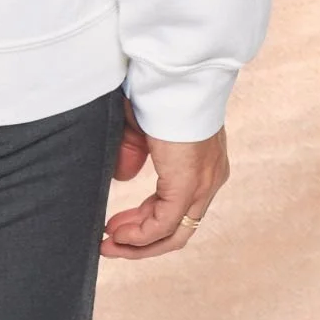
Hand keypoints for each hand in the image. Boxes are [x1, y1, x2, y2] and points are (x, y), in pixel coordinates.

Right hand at [100, 92, 228, 258]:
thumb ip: (134, 153)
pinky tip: (119, 235)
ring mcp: (202, 184)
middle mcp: (209, 178)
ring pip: (174, 233)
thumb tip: (124, 178)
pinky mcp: (188, 184)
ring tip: (110, 246)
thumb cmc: (158, 90)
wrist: (173, 73)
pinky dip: (140, 235)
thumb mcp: (141, 126)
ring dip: (139, 244)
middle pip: (178, 228)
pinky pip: (164, 224)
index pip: (179, 207)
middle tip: (112, 242)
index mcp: (203, 163)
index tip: (119, 226)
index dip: (147, 221)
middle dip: (141, 240)